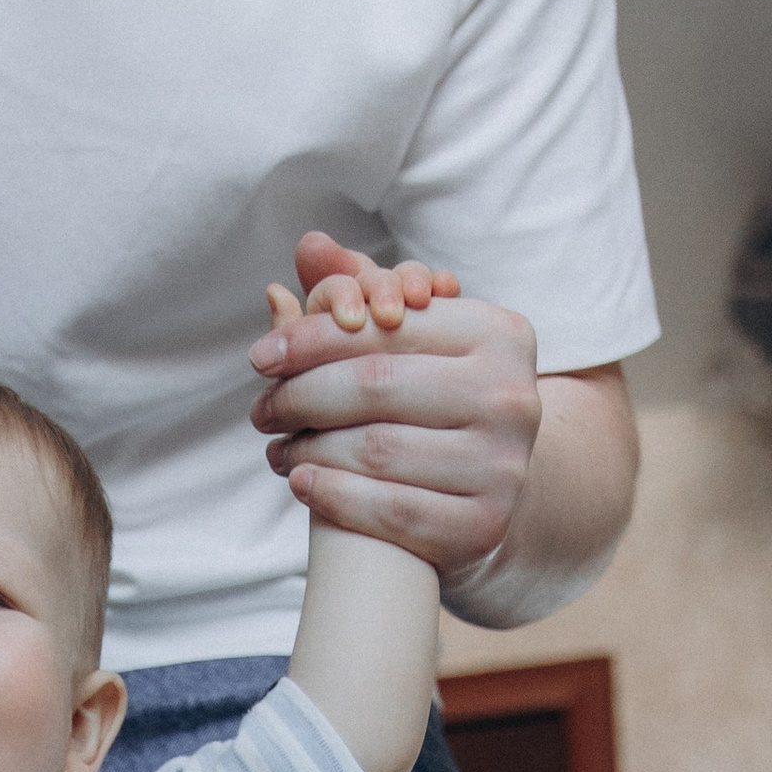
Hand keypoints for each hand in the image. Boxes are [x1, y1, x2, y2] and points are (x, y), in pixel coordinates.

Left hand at [249, 227, 537, 587]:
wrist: (488, 490)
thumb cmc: (436, 403)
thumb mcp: (411, 343)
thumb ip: (362, 293)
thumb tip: (309, 246)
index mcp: (499, 333)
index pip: (383, 329)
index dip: (311, 340)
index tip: (260, 358)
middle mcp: (511, 395)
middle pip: (374, 387)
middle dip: (301, 397)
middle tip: (260, 411)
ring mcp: (503, 465)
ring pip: (377, 451)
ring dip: (308, 451)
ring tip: (278, 450)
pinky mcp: (485, 525)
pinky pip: (389, 510)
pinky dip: (333, 495)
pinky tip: (301, 482)